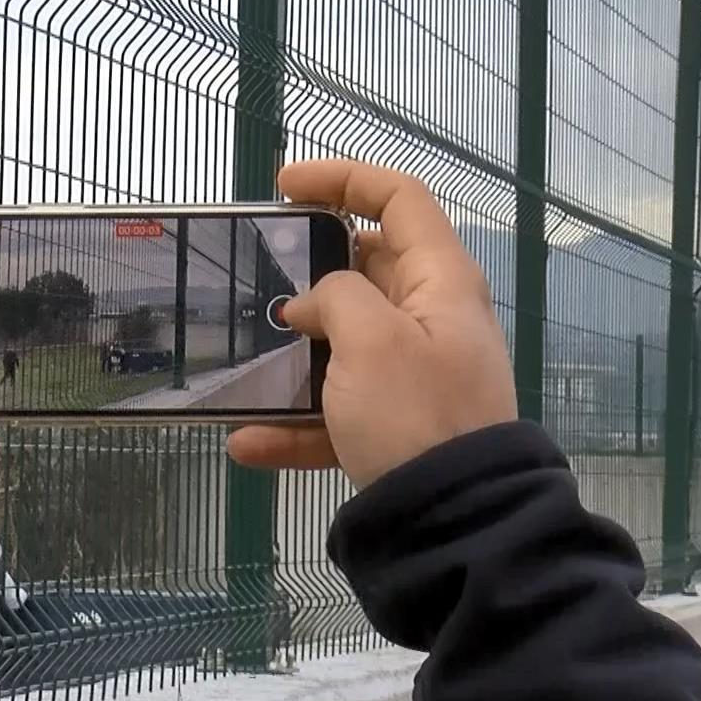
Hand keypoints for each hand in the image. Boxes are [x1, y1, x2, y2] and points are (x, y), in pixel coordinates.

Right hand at [228, 160, 516, 488]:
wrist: (454, 521)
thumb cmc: (417, 413)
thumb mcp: (371, 339)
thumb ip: (335, 297)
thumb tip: (312, 305)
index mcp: (439, 282)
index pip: (400, 200)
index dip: (344, 179)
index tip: (283, 187)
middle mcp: (430, 320)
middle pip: (366, 270)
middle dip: (308, 271)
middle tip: (258, 275)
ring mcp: (411, 376)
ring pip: (341, 343)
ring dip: (292, 354)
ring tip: (246, 358)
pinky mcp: (391, 427)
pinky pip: (332, 412)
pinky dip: (291, 423)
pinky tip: (246, 440)